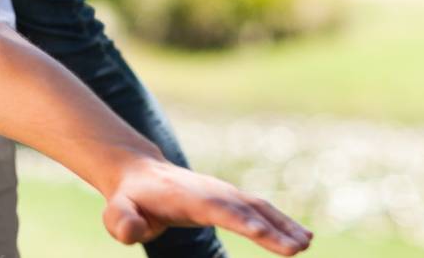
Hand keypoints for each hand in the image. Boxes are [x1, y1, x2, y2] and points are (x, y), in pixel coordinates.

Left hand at [104, 161, 311, 255]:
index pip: (216, 209)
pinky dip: (281, 221)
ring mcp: (223, 193)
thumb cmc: (128, 201)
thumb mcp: (116, 214)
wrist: (139, 175)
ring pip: (257, 208)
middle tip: (297, 248)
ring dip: (283, 225)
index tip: (260, 232)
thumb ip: (122, 223)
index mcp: (185, 197)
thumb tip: (132, 232)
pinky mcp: (231, 199)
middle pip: (244, 210)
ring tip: (306, 244)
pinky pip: (260, 210)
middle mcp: (210, 191)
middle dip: (271, 228)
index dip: (237, 220)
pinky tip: (303, 237)